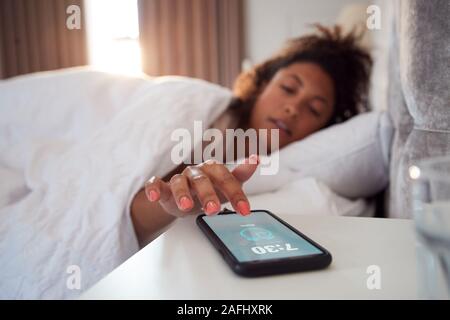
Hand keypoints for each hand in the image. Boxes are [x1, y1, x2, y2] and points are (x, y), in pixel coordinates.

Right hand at [144, 154, 258, 216]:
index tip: (245, 210)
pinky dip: (153, 189)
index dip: (236, 194)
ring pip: (178, 182)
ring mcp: (178, 179)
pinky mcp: (162, 188)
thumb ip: (241, 174)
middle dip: (208, 194)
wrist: (186, 200)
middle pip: (202, 180)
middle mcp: (196, 172)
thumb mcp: (227, 185)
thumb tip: (256, 159)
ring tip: (186, 206)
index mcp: (213, 170)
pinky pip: (155, 184)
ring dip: (182, 193)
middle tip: (214, 210)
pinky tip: (154, 196)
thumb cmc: (209, 190)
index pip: (226, 179)